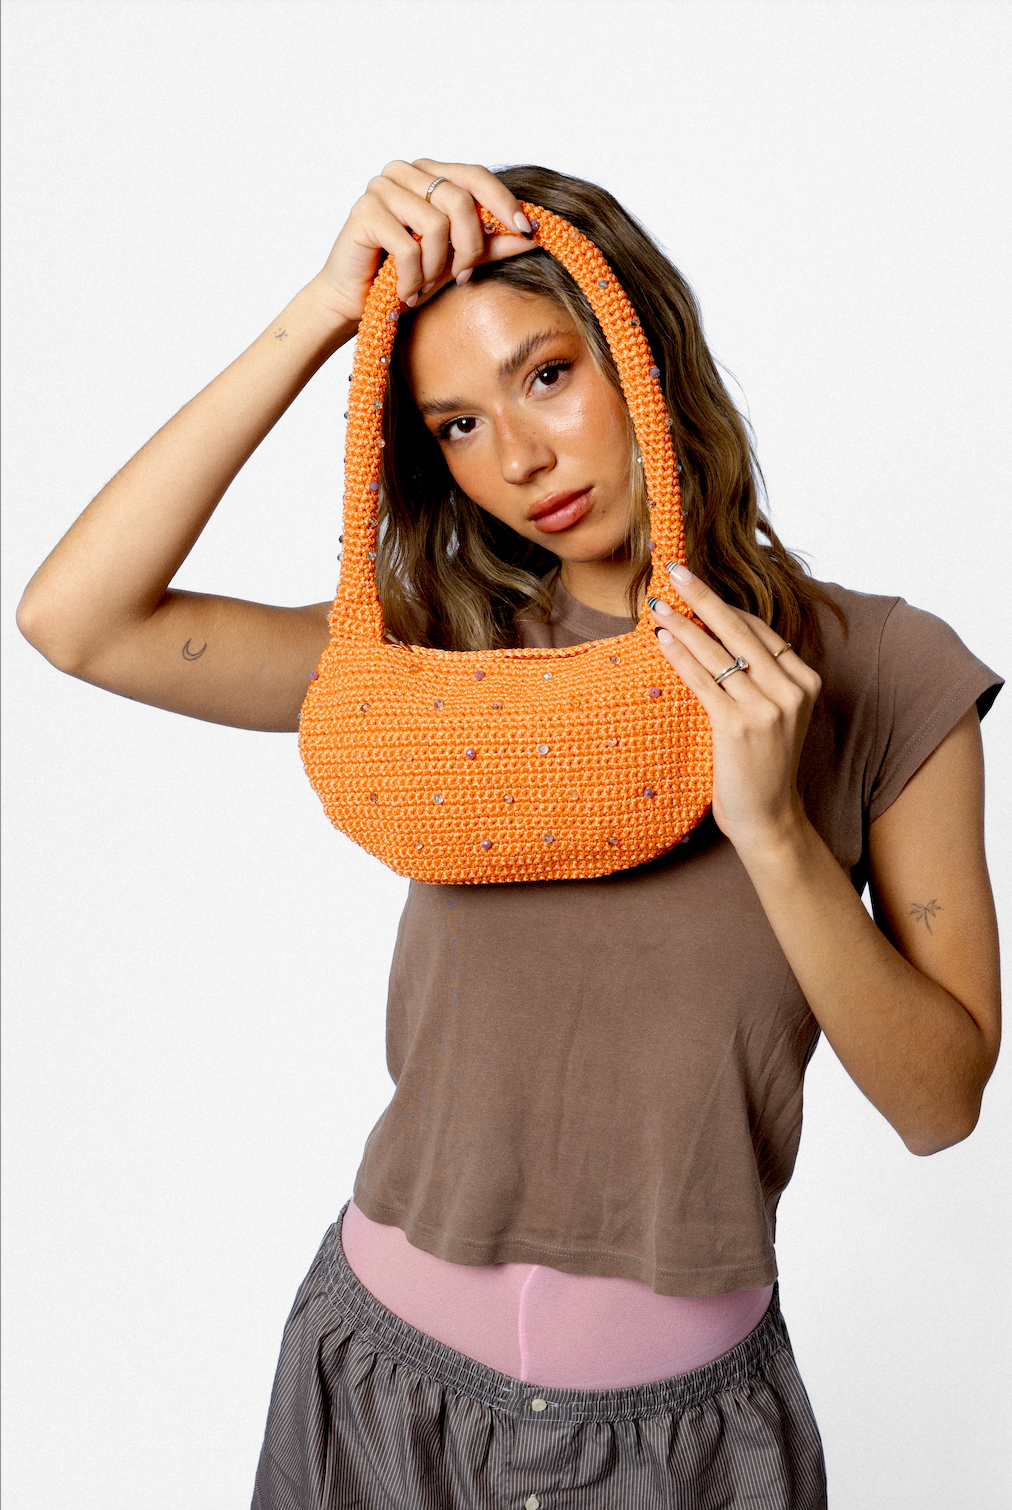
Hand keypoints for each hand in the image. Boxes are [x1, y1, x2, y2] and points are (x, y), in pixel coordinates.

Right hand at [311, 158, 534, 327]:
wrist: (355, 301)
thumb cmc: (404, 277)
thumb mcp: (455, 261)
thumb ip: (489, 245)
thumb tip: (532, 234)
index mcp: (427, 173)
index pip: (475, 175)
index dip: (504, 202)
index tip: (528, 230)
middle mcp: (404, 171)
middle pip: (460, 199)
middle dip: (470, 246)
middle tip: (463, 276)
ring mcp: (381, 188)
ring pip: (436, 224)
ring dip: (436, 267)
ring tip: (423, 286)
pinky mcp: (364, 212)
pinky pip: (409, 247)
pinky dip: (413, 278)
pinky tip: (405, 292)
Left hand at [650, 565, 822, 853]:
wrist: (769, 818)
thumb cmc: (763, 766)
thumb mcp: (774, 716)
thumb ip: (758, 679)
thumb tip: (716, 637)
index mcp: (805, 682)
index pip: (760, 631)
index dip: (725, 607)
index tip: (698, 586)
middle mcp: (791, 690)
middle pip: (740, 630)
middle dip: (704, 596)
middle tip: (676, 571)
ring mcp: (767, 708)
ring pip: (718, 653)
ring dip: (684, 623)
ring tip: (658, 604)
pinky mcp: (739, 726)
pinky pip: (703, 681)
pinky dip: (680, 656)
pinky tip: (662, 639)